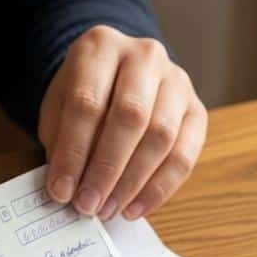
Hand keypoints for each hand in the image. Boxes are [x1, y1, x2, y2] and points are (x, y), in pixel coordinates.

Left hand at [39, 26, 206, 221]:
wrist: (120, 74)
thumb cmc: (85, 94)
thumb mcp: (59, 107)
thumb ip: (61, 141)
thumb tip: (66, 189)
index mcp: (101, 46)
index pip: (87, 102)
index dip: (73, 152)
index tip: (61, 191)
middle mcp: (144, 55)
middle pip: (130, 116)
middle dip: (106, 170)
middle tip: (89, 205)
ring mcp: (177, 80)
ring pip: (161, 137)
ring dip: (133, 183)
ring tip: (109, 209)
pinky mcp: (196, 109)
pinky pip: (185, 154)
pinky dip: (160, 188)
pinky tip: (136, 207)